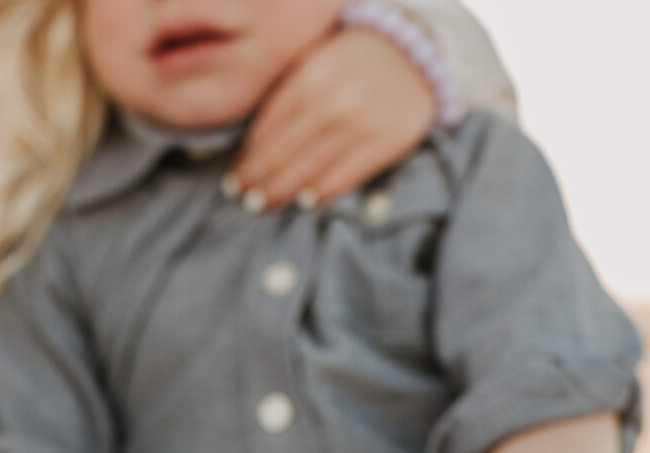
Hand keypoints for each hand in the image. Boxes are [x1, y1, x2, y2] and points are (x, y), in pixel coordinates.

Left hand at [227, 24, 438, 210]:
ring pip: (310, 170)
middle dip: (258, 181)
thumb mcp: (313, 62)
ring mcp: (363, 124)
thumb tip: (251, 147)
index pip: (267, 130)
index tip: (233, 179)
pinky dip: (321, 192)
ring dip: (282, 191)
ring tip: (263, 204)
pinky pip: (345, 177)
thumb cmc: (352, 60)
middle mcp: (335, 102)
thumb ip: (284, 96)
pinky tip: (304, 201)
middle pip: (283, 154)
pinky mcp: (388, 142)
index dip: (247, 159)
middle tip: (243, 198)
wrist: (416, 51)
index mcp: (310, 77)